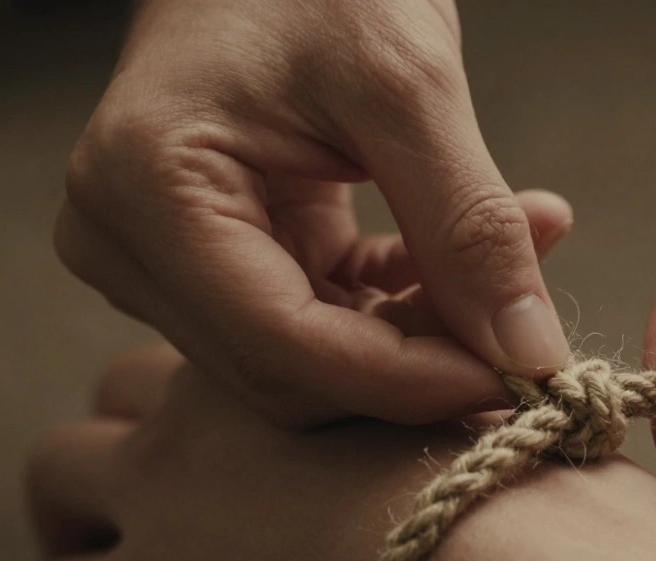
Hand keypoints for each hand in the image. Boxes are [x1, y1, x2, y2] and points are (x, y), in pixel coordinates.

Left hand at [24, 344, 477, 560]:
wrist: (481, 540)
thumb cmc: (511, 470)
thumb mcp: (484, 379)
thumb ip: (465, 337)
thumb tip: (537, 241)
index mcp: (283, 350)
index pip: (213, 340)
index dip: (224, 389)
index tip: (256, 435)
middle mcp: (202, 406)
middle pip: (120, 388)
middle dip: (143, 429)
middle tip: (191, 485)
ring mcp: (161, 493)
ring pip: (58, 473)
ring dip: (86, 510)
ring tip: (143, 553)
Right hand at [56, 0, 572, 427]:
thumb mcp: (406, 83)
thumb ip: (467, 225)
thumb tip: (527, 353)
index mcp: (147, 192)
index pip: (283, 345)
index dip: (408, 381)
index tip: (519, 381)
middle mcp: (128, 243)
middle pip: (289, 372)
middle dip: (416, 368)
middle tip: (525, 341)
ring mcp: (162, 257)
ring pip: (308, 361)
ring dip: (418, 338)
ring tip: (512, 273)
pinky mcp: (210, 256)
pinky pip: (314, 323)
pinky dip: (397, 309)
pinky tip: (466, 270)